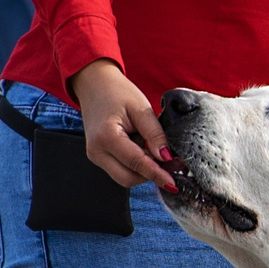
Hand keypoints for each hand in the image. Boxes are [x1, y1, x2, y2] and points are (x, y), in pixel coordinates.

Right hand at [68, 59, 172, 190]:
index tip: (173, 182)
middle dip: (150, 175)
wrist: (94, 85)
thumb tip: (166, 157)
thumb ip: (155, 134)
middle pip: (128, 178)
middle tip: (171, 164)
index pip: (136, 163)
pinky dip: (135, 166)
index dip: (157, 173)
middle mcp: (96, 150)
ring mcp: (95, 156)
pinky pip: (120, 170)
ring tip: (154, 151)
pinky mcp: (98, 157)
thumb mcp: (141, 108)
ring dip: (143, 171)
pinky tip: (143, 150)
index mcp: (106, 136)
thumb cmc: (117, 92)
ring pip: (124, 177)